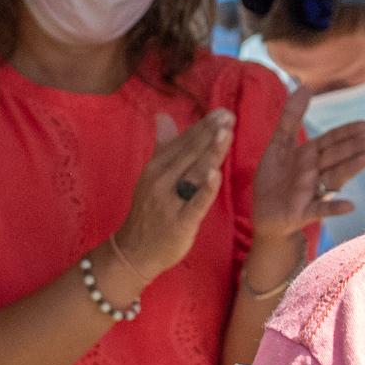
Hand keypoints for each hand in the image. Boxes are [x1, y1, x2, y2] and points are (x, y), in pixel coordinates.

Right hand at [115, 111, 235, 279]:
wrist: (134, 252)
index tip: (222, 112)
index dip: (203, 127)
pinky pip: (195, 203)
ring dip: (211, 152)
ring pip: (194, 173)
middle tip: (229, 116)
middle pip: (190, 153)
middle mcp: (160, 181)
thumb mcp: (152, 176)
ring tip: (227, 132)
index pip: (182, 143)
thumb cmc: (149, 212)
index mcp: (155, 168)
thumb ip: (163, 146)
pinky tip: (216, 174)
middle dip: (210, 133)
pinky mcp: (179, 222)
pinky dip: (206, 189)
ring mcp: (169, 202)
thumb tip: (163, 115)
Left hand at [250, 89, 364, 241]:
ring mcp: (313, 192)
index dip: (347, 133)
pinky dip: (335, 208)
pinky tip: (350, 206)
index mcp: (310, 155)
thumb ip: (291, 117)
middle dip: (354, 148)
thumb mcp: (279, 144)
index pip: (332, 140)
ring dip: (351, 169)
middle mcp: (316, 172)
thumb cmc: (275, 178)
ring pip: (334, 178)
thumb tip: (306, 86)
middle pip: (336, 157)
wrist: (265, 214)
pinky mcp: (305, 212)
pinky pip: (321, 210)